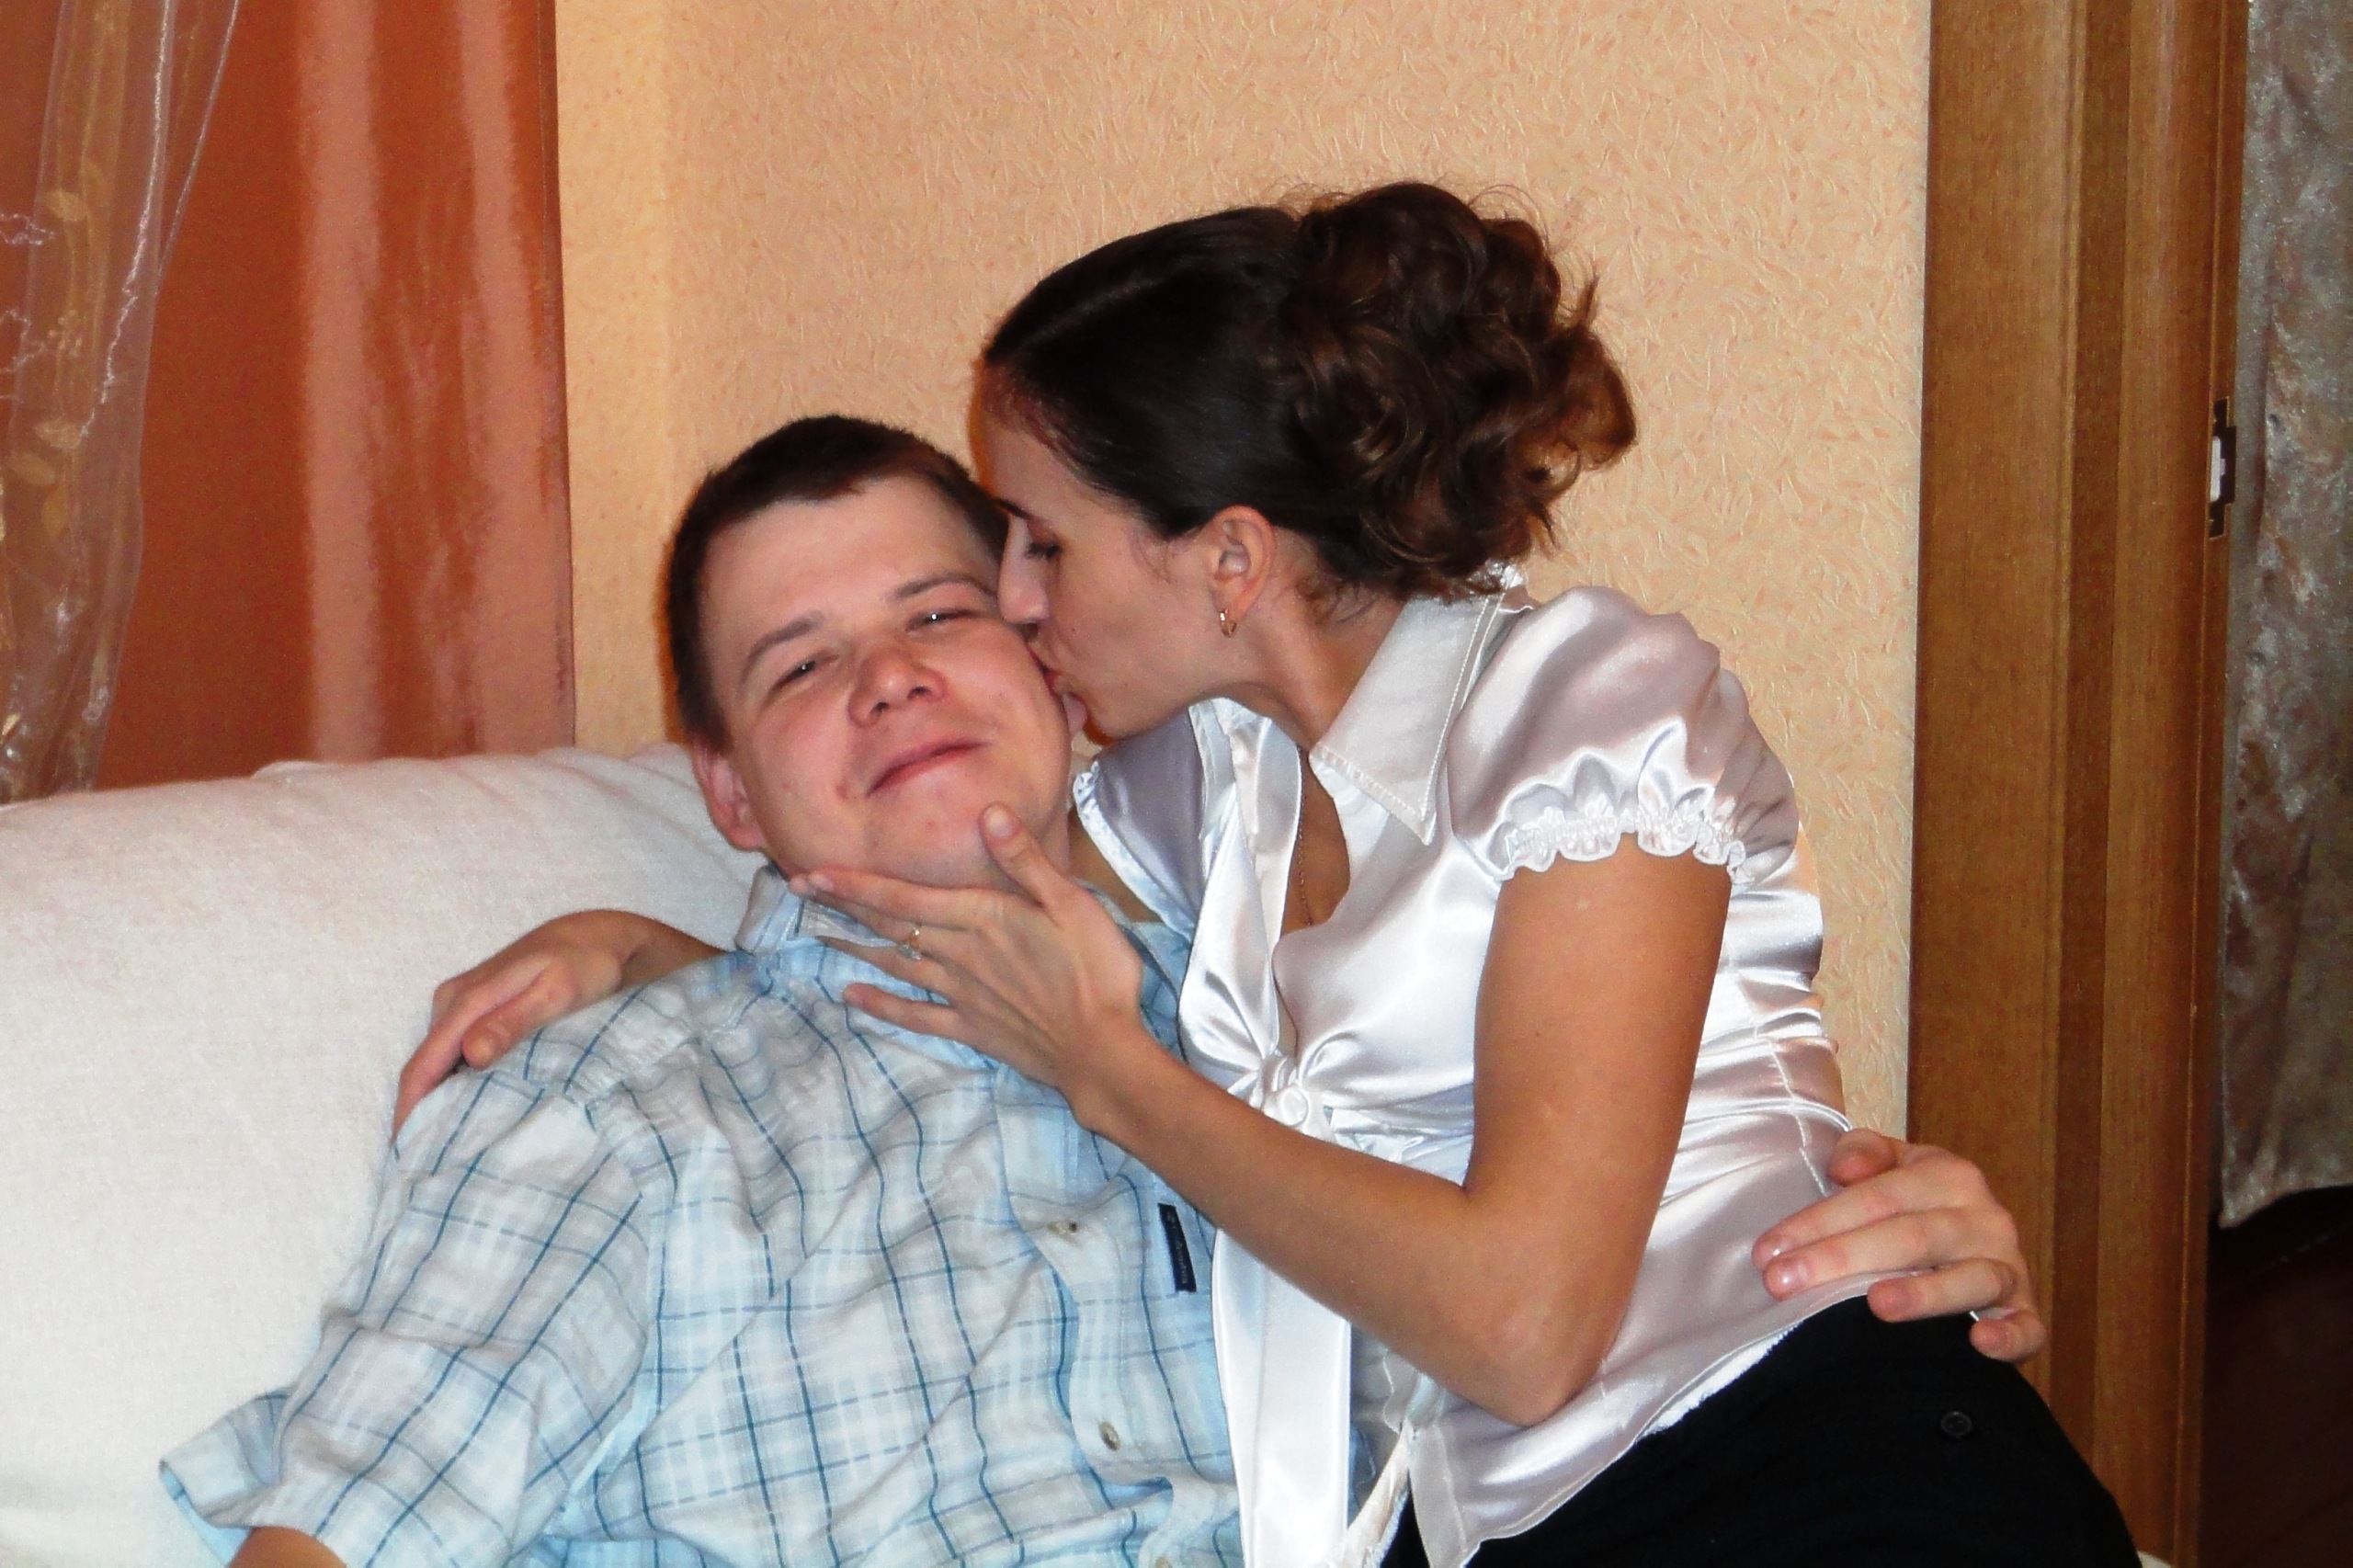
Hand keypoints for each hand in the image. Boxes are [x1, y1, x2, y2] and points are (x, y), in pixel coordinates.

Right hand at [394, 911, 703, 1134]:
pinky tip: (467, 1117)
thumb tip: (470, 1054)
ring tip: (445, 1153)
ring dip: (437, 1105)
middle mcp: (452, 1004)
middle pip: (424, 1071)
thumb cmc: (584, 964)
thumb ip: (514, 1021)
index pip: (422, 1067)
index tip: (410, 1157)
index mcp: (464, 1001)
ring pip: (439, 1066)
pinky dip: (455, 1087)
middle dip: (420, 1117)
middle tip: (428, 1169)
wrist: (597, 937)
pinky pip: (454, 1057)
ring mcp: (462, 1008)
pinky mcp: (477, 1014)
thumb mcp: (556, 992)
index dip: (410, 1114)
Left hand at [793, 806, 1156, 1110]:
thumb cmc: (1095, 970)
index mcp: (981, 918)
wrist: (1101, 1049)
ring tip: (816, 933)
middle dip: (843, 906)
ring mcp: (961, 994)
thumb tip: (989, 813)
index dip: (856, 885)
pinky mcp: (970, 1026)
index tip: (813, 874)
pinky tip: (852, 998)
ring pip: (896, 964)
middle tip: (798, 890)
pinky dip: (881, 1006)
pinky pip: (916, 1015)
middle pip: (891, 926)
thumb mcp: (1072, 904)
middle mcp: (960, 954)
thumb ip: (1026, 860)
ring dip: (853, 947)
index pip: (904, 897)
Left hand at [1752, 1129, 2045, 1361]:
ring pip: (1970, 1278)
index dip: (1818, 1222)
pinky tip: (1979, 1342)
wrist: (1974, 1242)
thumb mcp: (1890, 1166)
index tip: (1767, 1251)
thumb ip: (1863, 1152)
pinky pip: (2027, 1326)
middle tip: (1784, 1282)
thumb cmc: (1913, 1206)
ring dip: (1923, 1293)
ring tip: (1876, 1304)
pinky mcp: (2026, 1312)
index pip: (1875, 1197)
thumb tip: (1845, 1169)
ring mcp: (2008, 1266)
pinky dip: (2009, 1335)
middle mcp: (1984, 1217)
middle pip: (1910, 1236)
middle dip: (1841, 1258)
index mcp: (1948, 1175)